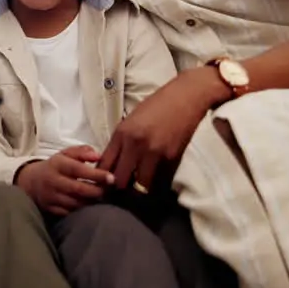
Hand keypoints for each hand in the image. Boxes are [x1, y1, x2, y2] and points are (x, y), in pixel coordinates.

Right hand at [15, 146, 113, 215]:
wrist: (31, 181)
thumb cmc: (56, 166)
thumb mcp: (65, 154)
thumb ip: (82, 152)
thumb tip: (98, 156)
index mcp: (57, 164)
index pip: (79, 169)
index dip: (97, 174)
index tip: (112, 177)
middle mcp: (53, 181)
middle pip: (79, 189)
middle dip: (97, 191)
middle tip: (110, 190)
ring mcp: (51, 196)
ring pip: (76, 203)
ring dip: (92, 202)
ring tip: (102, 198)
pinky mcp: (50, 209)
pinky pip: (70, 213)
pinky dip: (82, 211)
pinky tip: (90, 206)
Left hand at [98, 68, 223, 193]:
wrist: (185, 97)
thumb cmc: (157, 105)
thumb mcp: (131, 120)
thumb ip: (121, 141)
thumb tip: (110, 163)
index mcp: (122, 132)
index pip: (105, 164)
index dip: (102, 177)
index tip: (105, 182)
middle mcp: (135, 144)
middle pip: (119, 180)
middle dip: (119, 187)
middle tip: (121, 189)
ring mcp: (154, 152)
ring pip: (140, 185)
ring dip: (138, 188)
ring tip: (138, 187)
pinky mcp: (171, 157)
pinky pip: (159, 179)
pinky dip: (156, 182)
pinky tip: (154, 179)